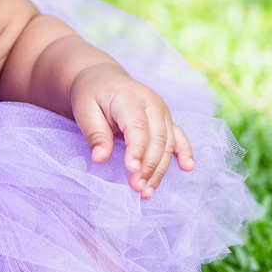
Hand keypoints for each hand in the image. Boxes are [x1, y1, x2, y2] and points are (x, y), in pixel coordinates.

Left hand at [69, 63, 193, 197]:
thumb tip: (101, 158)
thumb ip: (94, 134)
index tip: (132, 172)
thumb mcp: (84, 110)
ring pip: (168, 143)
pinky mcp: (166, 119)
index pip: (138, 127)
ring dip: (160, 169)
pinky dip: (185, 152)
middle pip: (157, 138)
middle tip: (137, 189)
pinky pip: (179, 136)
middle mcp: (151, 103)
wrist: (103, 79)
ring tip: (147, 192)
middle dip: (149, 166)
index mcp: (129, 97)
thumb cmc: (91, 95)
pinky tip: (187, 167)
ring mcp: (162, 111)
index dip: (137, 151)